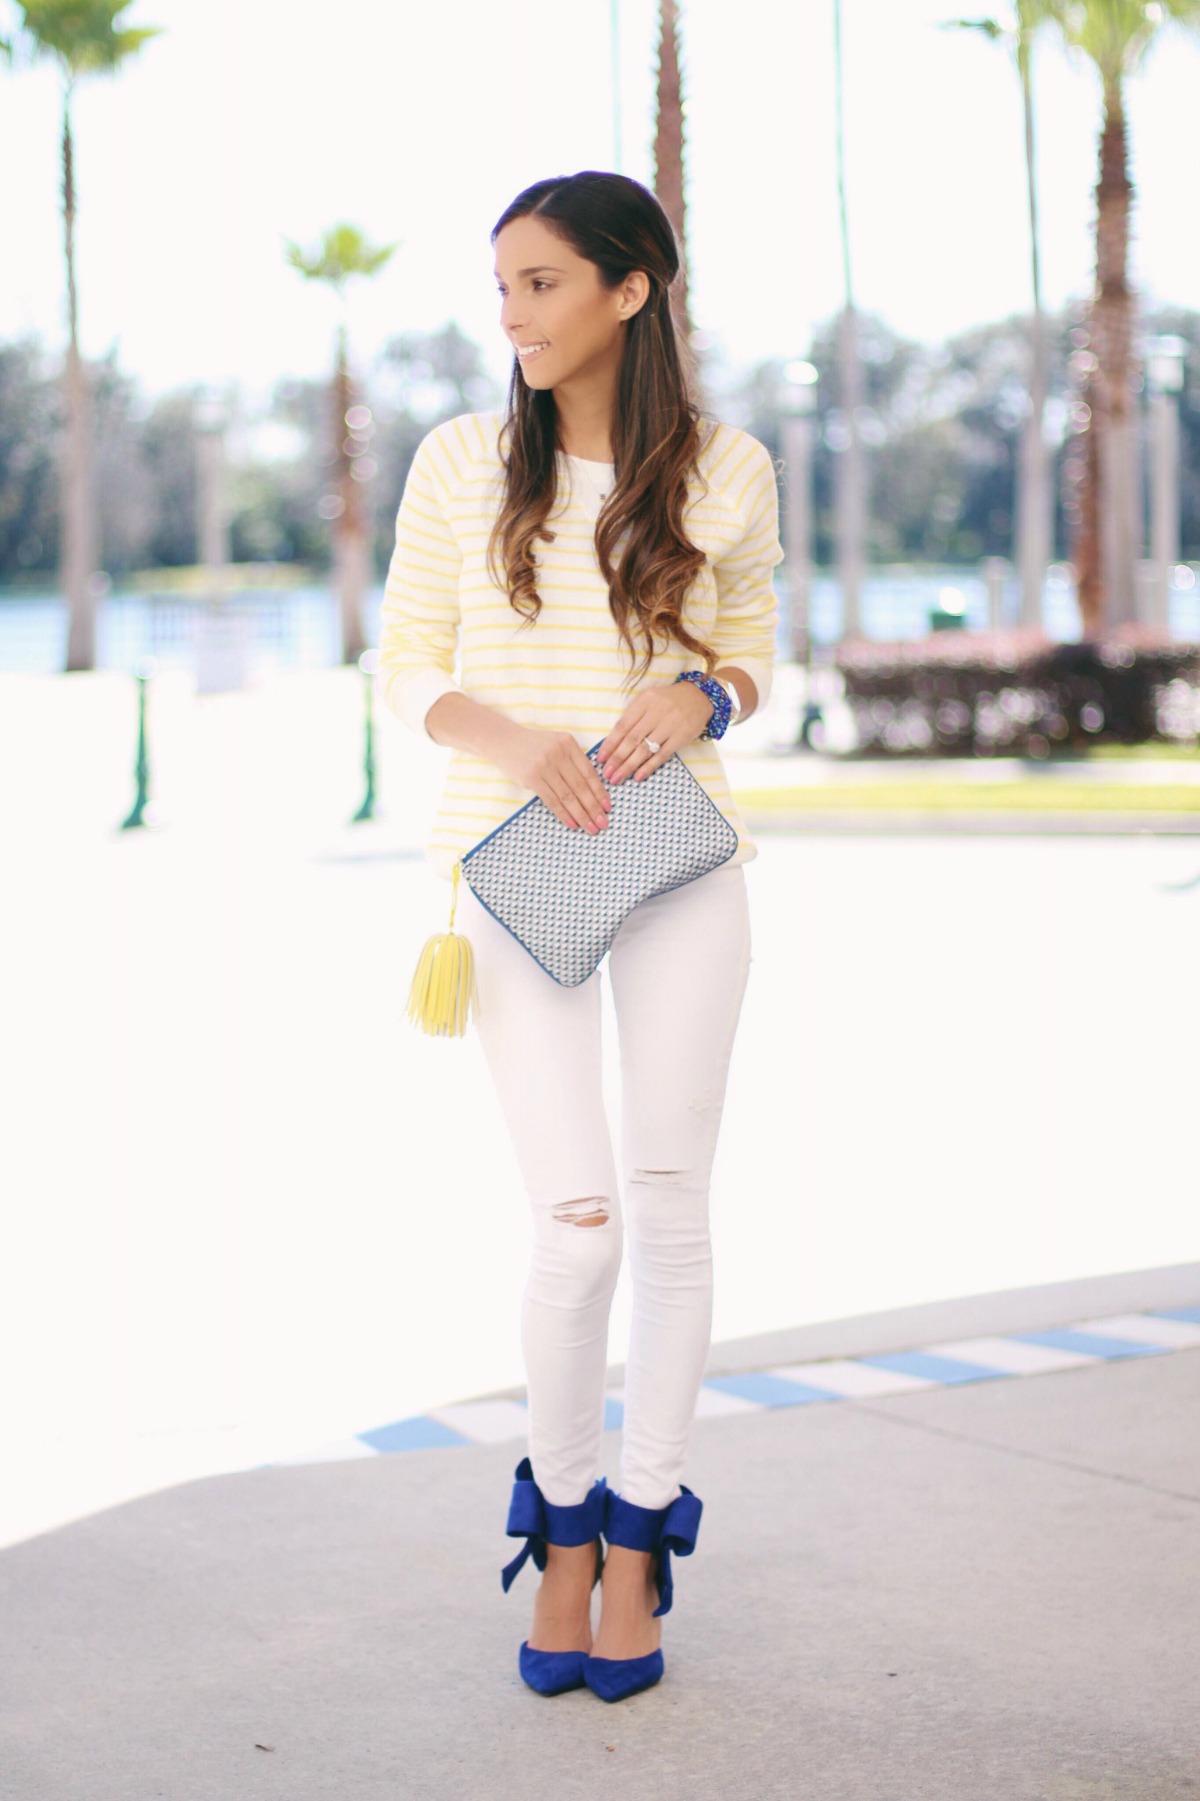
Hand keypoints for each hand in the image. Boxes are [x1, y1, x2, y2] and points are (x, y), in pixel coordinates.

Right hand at [489, 724, 613, 834]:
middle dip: (594, 808)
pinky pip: (552, 800)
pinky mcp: (531, 778)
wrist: (503, 740)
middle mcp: (558, 754)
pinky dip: (564, 814)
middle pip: (581, 786)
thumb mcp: (556, 744)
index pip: (589, 772)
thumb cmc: (533, 746)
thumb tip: (593, 790)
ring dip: (582, 815)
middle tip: (604, 823)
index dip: (600, 792)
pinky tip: (573, 824)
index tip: (608, 807)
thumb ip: (573, 760)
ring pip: (568, 796)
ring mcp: (544, 766)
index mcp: (569, 744)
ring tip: (592, 828)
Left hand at [596, 680, 713, 785]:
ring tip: (618, 778)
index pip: (623, 726)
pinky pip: (662, 755)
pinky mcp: (682, 736)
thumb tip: (613, 744)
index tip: (600, 759)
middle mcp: (656, 712)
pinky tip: (638, 776)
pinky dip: (649, 766)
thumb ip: (633, 718)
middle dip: (617, 758)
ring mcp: (670, 724)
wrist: (699, 697)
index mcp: (644, 701)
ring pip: (645, 748)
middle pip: (632, 739)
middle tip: (607, 774)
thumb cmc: (668, 701)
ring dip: (629, 765)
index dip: (610, 744)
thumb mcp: (648, 701)